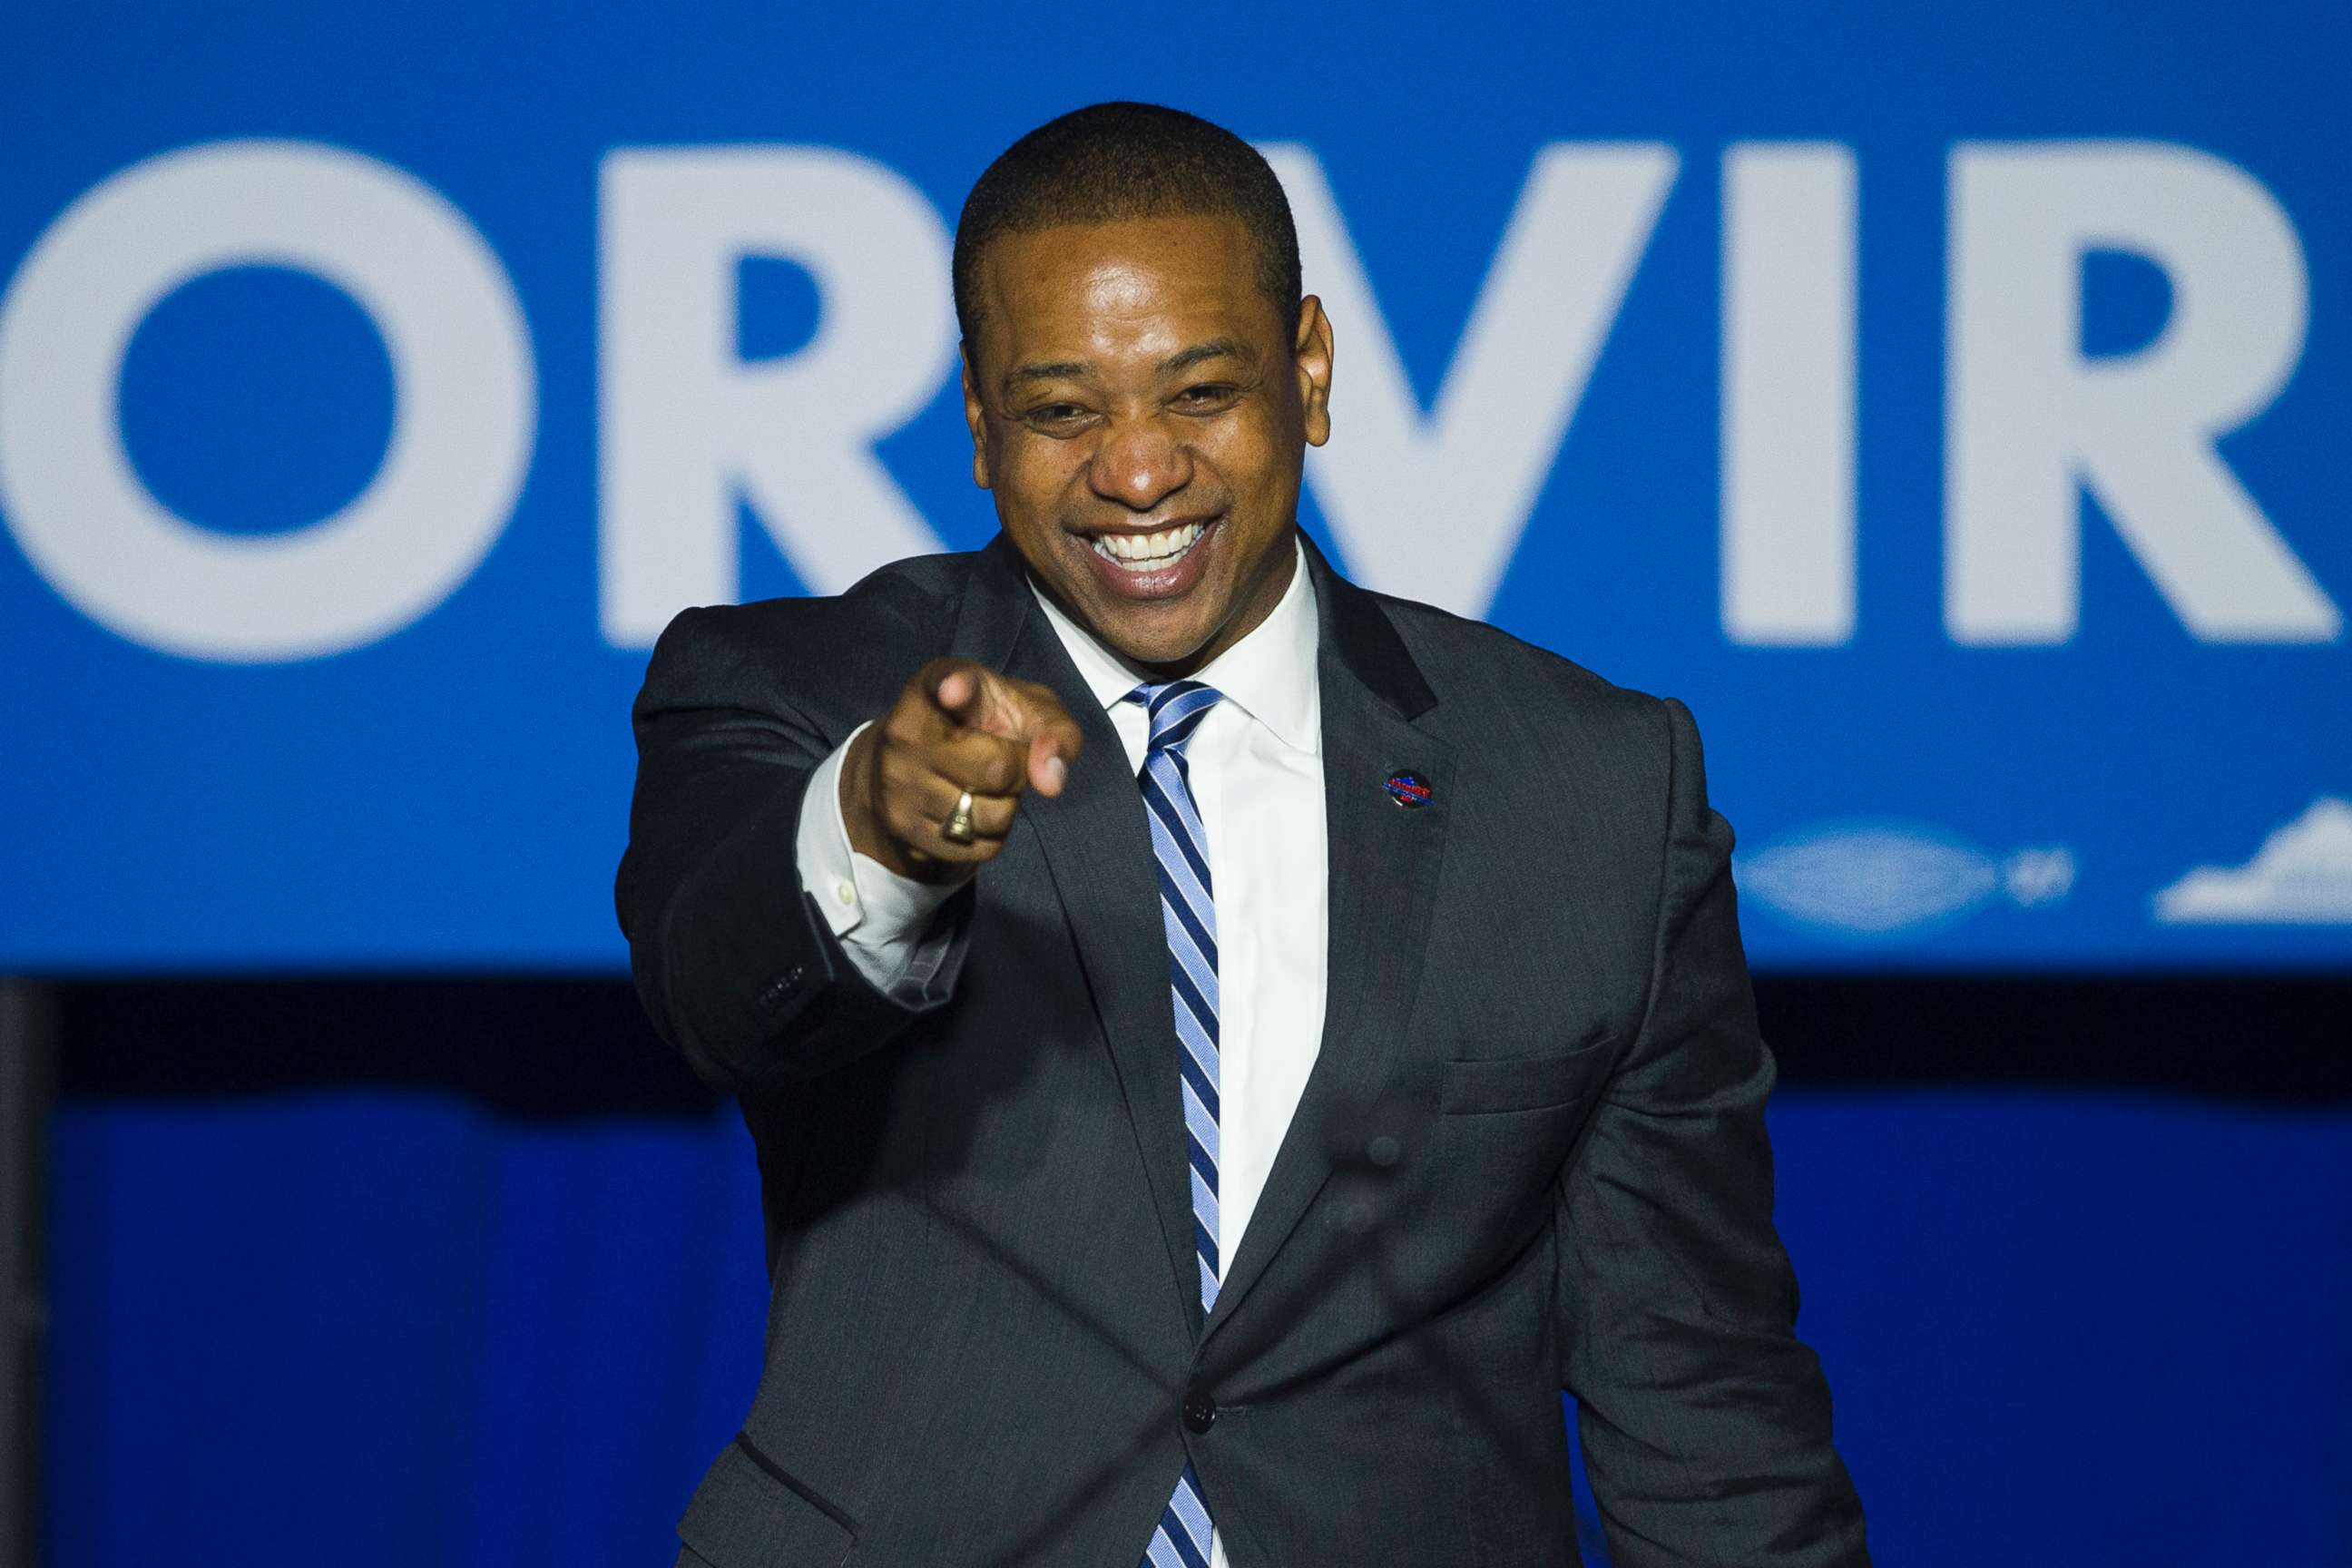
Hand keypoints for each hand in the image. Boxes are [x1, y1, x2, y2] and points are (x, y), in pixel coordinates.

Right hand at [839, 658, 1084, 883]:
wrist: (920, 761)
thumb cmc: (986, 724)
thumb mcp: (1027, 709)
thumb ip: (1055, 731)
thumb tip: (1051, 782)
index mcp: (934, 686)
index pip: (945, 682)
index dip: (957, 686)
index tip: (955, 690)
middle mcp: (904, 731)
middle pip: (997, 769)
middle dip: (1018, 771)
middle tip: (1001, 759)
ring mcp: (896, 782)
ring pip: (990, 816)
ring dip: (1006, 807)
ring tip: (984, 784)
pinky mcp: (901, 826)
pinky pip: (978, 848)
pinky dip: (992, 836)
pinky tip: (972, 809)